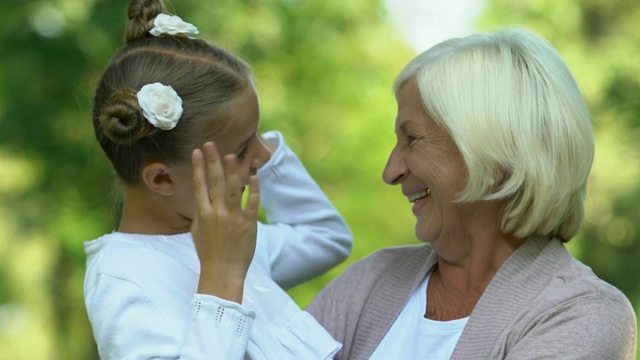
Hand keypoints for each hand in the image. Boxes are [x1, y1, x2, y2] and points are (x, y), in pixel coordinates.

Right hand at [191, 142, 259, 302]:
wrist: (222, 272)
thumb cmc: (209, 252)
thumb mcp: (197, 230)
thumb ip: (200, 212)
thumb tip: (200, 195)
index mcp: (202, 214)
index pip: (199, 185)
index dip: (198, 167)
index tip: (197, 151)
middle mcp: (216, 213)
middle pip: (215, 182)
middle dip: (212, 161)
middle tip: (211, 144)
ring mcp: (233, 218)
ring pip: (234, 189)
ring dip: (233, 171)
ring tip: (231, 155)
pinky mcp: (248, 225)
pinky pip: (252, 204)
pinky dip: (254, 190)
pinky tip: (255, 176)